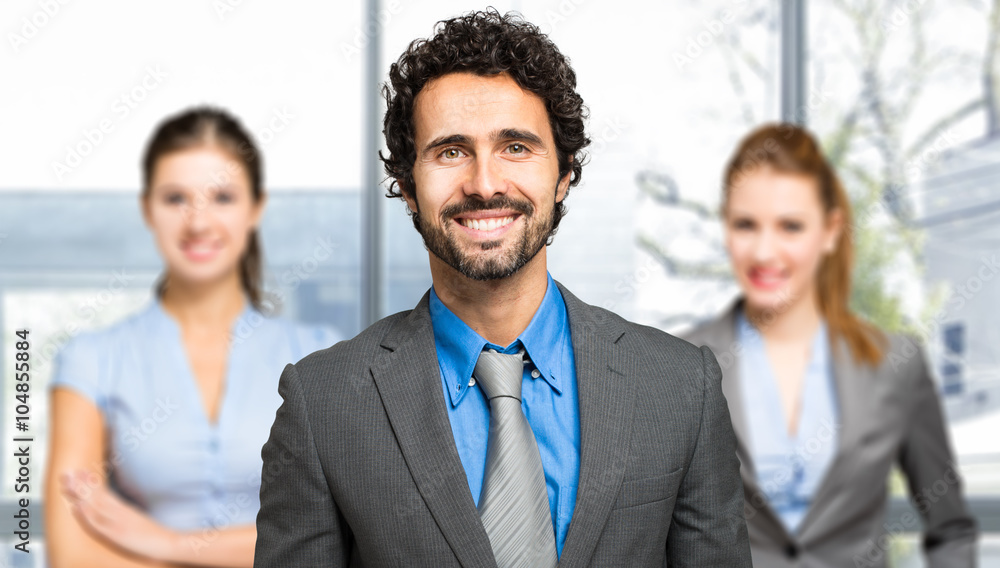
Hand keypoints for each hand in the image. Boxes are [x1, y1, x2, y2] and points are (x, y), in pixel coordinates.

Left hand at [61, 469, 179, 562]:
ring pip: (96, 505)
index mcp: (125, 510)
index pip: (105, 493)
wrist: (170, 543)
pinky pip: (99, 523)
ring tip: (67, 483)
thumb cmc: (155, 536)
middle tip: (67, 472)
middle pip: (97, 496)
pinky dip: (88, 514)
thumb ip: (126, 517)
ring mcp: (119, 522)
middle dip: (81, 484)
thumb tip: (116, 512)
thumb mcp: (138, 523)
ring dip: (80, 494)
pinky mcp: (118, 534)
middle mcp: (120, 513)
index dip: (92, 483)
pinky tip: (78, 506)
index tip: (80, 472)